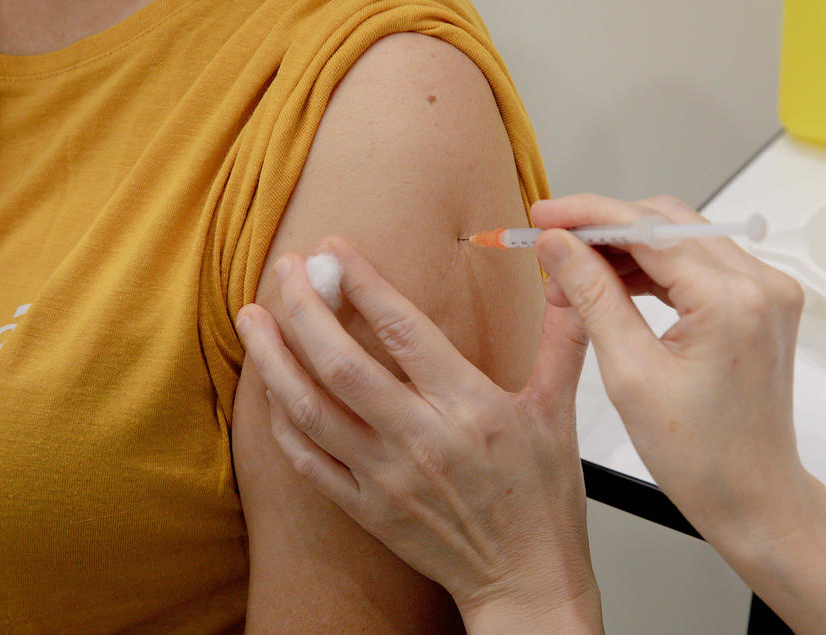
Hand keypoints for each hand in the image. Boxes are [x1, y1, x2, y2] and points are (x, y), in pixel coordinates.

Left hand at [235, 237, 602, 633]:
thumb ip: (561, 339)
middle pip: (341, 363)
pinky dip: (283, 421)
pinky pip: (308, 460)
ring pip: (310, 409)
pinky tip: (272, 388)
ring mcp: (386, 477)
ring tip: (253, 317)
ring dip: (274, 359)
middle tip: (285, 269)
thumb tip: (571, 280)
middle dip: (304, 308)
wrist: (526, 579)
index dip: (363, 282)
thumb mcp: (560, 412)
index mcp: (469, 408)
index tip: (334, 247)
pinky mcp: (367, 508)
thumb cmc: (543, 499)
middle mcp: (420, 439)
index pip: (404, 330)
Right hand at [531, 194, 807, 543]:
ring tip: (572, 275)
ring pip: (680, 239)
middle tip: (551, 246)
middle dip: (603, 228)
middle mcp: (760, 283)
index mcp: (731, 299)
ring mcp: (766, 290)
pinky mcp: (760, 302)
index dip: (587, 215)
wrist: (753, 497)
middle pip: (665, 222)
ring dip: (625, 248)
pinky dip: (653, 268)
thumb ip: (592, 296)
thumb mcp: (629, 373)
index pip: (647, 228)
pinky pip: (698, 263)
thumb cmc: (699, 456)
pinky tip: (612, 284)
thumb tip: (557, 245)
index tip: (543, 215)